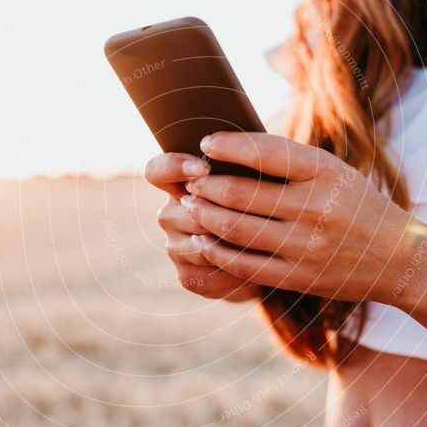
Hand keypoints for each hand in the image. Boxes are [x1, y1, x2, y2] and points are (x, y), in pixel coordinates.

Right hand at [144, 152, 262, 300]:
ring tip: (265, 241)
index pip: (158, 171)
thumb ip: (243, 167)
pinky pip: (207, 276)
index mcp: (180, 184)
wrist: (269, 250)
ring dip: (230, 246)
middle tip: (255, 214)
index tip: (203, 168)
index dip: (174, 167)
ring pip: (197, 247)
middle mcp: (171, 215)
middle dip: (219, 214)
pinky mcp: (187, 276)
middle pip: (183, 212)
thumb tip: (245, 150)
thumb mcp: (256, 178)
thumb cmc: (263, 202)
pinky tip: (258, 265)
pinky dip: (235, 273)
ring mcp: (175, 247)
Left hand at [180, 132, 416, 303]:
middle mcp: (315, 207)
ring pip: (235, 229)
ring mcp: (306, 246)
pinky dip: (216, 251)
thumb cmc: (357, 205)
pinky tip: (202, 240)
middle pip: (240, 193)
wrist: (399, 259)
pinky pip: (244, 264)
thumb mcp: (334, 172)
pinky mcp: (298, 278)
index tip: (205, 143)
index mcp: (325, 172)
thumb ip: (289, 162)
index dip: (227, 146)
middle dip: (205, 185)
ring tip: (189, 205)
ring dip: (203, 215)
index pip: (264, 152)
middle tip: (189, 180)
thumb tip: (230, 149)